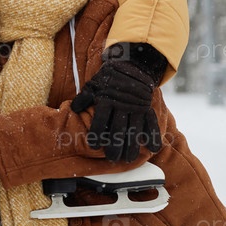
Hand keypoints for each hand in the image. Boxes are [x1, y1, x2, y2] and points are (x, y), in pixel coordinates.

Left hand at [71, 44, 163, 161]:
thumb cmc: (108, 78)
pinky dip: (153, 135)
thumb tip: (72, 108)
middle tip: (113, 158)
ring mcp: (136, 108)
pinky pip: (151, 123)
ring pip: (134, 130)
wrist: (132, 66)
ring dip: (132, 146)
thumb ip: (83, 98)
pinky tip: (153, 149)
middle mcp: (122, 106)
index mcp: (106, 101)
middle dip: (115, 146)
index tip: (94, 146)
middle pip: (118, 130)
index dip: (97, 134)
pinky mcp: (147, 108)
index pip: (100, 121)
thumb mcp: (93, 85)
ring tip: (129, 158)